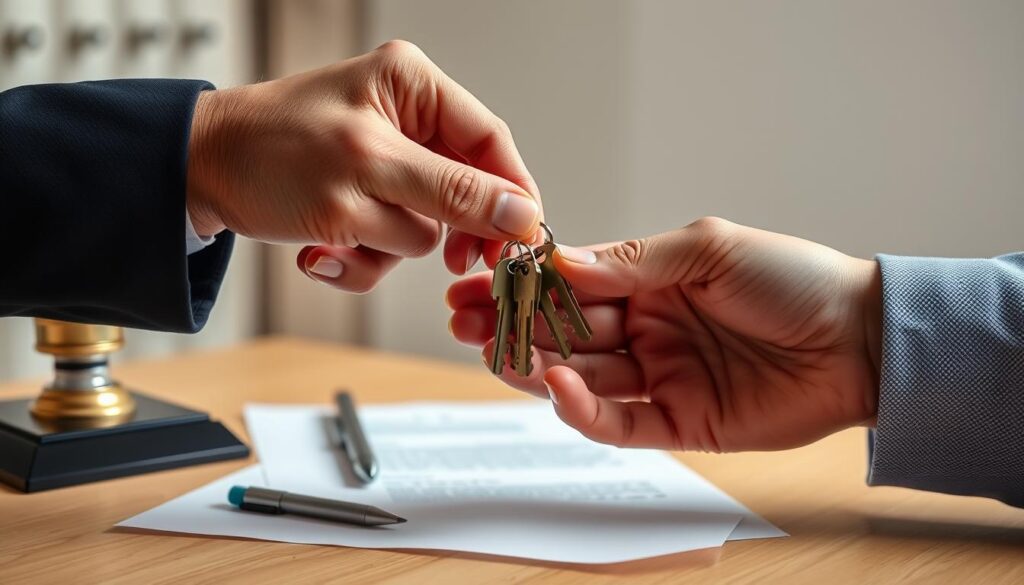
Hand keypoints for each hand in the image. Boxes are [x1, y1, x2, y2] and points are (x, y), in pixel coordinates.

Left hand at [187, 40, 540, 292]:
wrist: (195, 177)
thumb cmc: (264, 152)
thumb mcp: (365, 170)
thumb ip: (450, 192)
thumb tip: (520, 212)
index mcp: (413, 87)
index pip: (490, 142)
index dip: (512, 195)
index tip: (522, 242)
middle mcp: (405, 119)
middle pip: (464, 191)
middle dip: (436, 229)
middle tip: (446, 262)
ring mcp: (385, 163)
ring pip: (425, 228)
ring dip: (383, 247)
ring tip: (336, 238)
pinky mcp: (364, 198)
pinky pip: (390, 243)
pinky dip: (359, 258)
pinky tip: (321, 250)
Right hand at [447, 218, 882, 451]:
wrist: (860, 342)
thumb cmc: (794, 280)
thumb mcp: (708, 250)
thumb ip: (633, 260)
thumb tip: (561, 261)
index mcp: (652, 282)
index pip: (572, 286)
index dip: (524, 285)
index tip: (477, 279)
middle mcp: (648, 330)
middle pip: (565, 333)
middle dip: (513, 326)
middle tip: (464, 320)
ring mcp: (660, 378)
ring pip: (581, 378)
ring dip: (536, 365)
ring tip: (495, 350)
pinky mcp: (677, 423)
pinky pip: (616, 421)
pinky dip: (581, 408)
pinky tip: (557, 383)